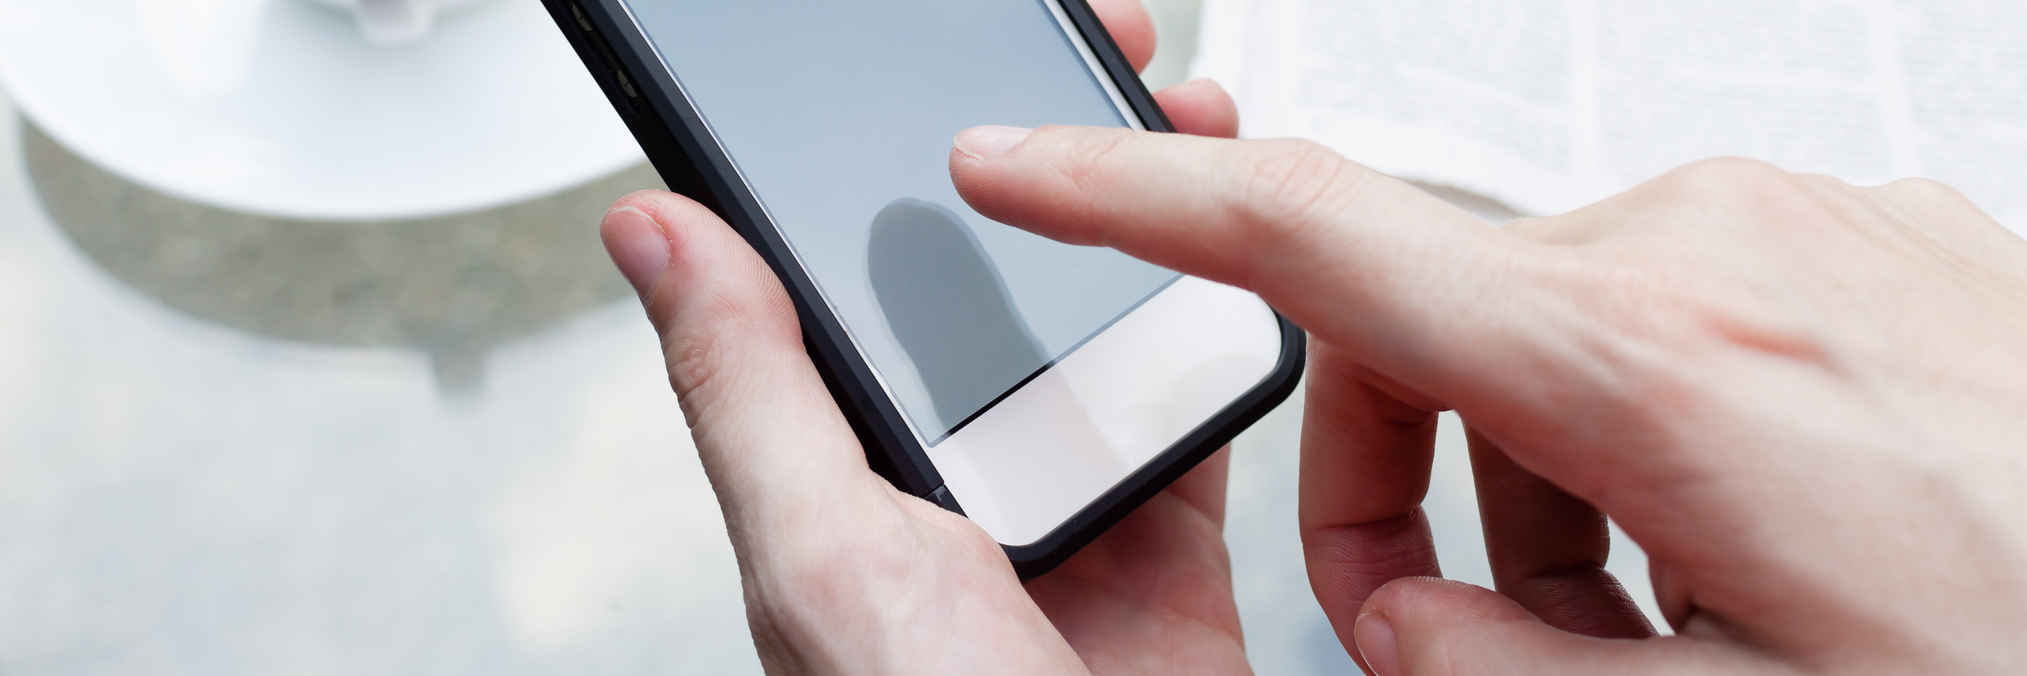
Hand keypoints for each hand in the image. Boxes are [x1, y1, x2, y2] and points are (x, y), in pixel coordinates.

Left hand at [599, 2, 1254, 672]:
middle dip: (1051, 159)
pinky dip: (1228, 331)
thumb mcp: (820, 551)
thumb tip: (650, 230)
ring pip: (1104, 324)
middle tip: (1104, 52)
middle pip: (994, 279)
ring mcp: (1064, 504)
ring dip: (1150, 220)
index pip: (846, 271)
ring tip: (1186, 118)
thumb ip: (752, 388)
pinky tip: (1245, 251)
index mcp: (842, 465)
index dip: (883, 153)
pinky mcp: (1167, 540)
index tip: (929, 54)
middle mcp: (950, 476)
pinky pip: (1200, 408)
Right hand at [949, 123, 2026, 671]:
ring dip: (1535, 474)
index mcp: (1652, 360)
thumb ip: (1499, 671)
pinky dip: (1637, 425)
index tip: (1011, 162)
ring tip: (1651, 621)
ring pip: (1544, 321)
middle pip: (1419, 311)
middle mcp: (1715, 246)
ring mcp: (1797, 224)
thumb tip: (1397, 615)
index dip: (1130, 196)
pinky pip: (1665, 306)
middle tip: (1450, 629)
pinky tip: (1743, 545)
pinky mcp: (1857, 237)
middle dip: (1388, 471)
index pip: (1315, 234)